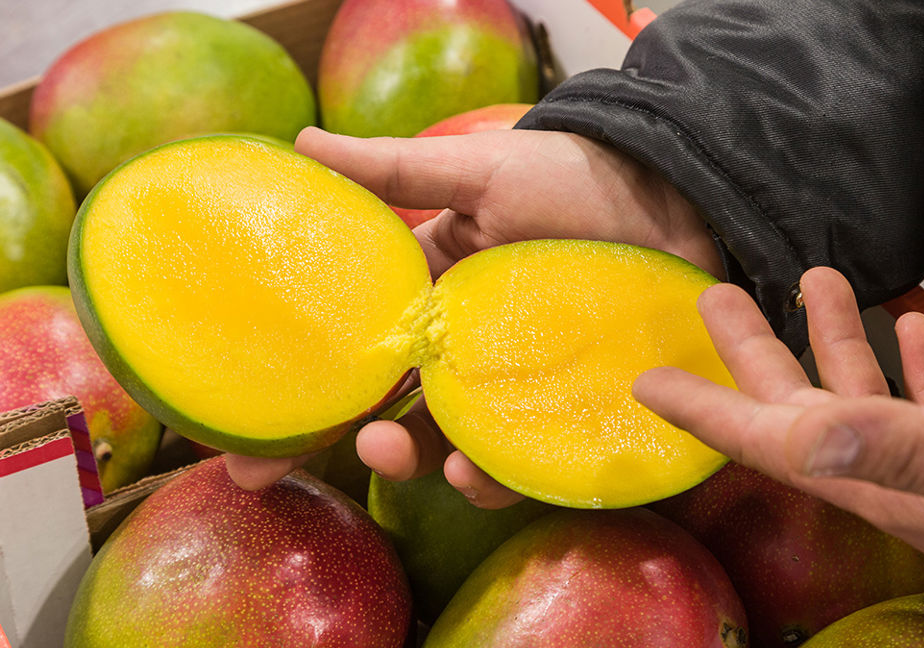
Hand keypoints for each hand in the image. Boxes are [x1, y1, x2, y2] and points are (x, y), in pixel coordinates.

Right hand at [228, 126, 721, 506]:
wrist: (677, 202)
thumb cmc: (576, 180)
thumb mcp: (482, 170)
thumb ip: (396, 170)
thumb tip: (303, 140)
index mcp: (432, 295)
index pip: (354, 349)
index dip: (303, 392)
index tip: (246, 443)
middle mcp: (465, 348)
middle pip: (394, 409)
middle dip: (357, 440)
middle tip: (338, 449)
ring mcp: (515, 385)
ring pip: (450, 443)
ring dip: (417, 461)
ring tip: (401, 456)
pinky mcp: (566, 412)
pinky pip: (521, 460)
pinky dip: (493, 476)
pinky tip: (476, 473)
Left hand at [634, 266, 923, 628]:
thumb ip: (912, 450)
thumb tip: (809, 435)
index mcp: (883, 485)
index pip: (770, 444)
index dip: (706, 411)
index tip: (650, 382)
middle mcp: (899, 478)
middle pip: (801, 410)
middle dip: (754, 351)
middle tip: (716, 294)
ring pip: (864, 397)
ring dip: (831, 341)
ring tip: (811, 282)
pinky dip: (906, 364)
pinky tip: (903, 328)